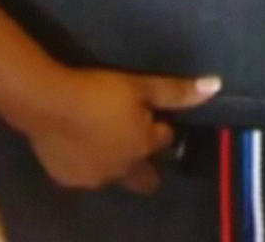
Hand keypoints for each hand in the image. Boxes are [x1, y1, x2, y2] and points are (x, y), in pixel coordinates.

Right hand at [0, 0, 221, 198]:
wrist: (48, 104)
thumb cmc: (99, 91)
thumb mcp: (141, 86)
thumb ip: (177, 91)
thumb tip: (217, 86)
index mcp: (142, 147)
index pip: (164, 141)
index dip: (162, 128)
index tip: (157, 117)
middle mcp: (121, 170)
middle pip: (144, 178)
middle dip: (146, 164)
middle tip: (137, 141)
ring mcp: (92, 179)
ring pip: (113, 176)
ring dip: (115, 161)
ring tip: (103, 135)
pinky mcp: (66, 179)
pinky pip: (85, 173)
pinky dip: (87, 161)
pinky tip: (78, 142)